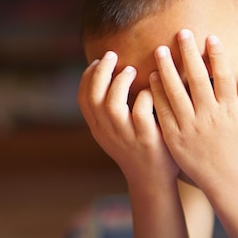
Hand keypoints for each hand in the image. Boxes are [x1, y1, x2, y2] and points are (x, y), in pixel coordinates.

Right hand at [77, 51, 178, 184]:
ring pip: (112, 104)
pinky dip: (145, 95)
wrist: (153, 182)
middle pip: (94, 97)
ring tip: (132, 70)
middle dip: (101, 72)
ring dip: (120, 82)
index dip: (88, 76)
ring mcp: (126, 137)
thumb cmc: (138, 149)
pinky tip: (151, 89)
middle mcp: (108, 132)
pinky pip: (141, 111)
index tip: (98, 60)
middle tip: (112, 55)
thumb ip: (112, 110)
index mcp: (99, 129)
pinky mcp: (147, 140)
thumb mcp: (117, 132)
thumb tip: (110, 76)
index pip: (83, 98)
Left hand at [149, 30, 237, 190]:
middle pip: (197, 78)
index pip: (224, 76)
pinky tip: (151, 77)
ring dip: (167, 68)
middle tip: (181, 33)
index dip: (217, 55)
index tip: (210, 38)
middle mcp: (210, 115)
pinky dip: (156, 93)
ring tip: (160, 50)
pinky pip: (163, 111)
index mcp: (230, 110)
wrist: (227, 182)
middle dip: (189, 53)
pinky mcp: (174, 137)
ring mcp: (190, 126)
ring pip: (176, 92)